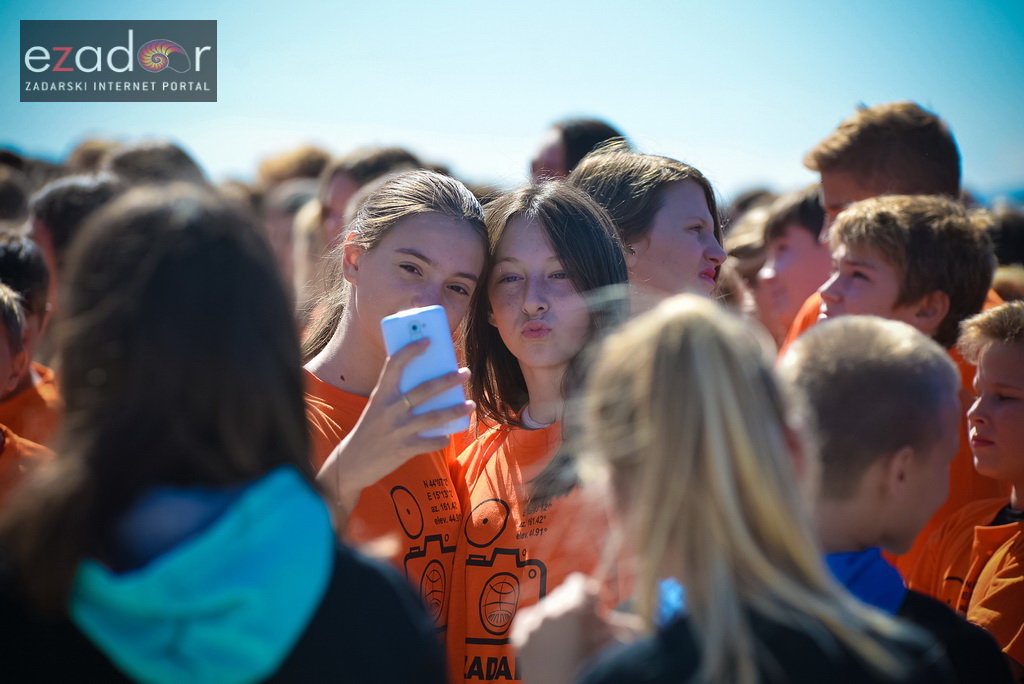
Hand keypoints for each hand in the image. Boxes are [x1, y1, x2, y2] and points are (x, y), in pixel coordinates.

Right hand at [316, 337, 473, 514]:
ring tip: (470, 404)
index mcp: (381, 394)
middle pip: (424, 389)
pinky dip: (443, 439)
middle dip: (448, 379)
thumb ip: (396, 395)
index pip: (395, 365)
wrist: (352, 462)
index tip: (428, 340)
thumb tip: (429, 382)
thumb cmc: (371, 429)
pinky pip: (432, 442)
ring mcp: (398, 429)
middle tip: (465, 372)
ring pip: (434, 416)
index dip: (411, 350)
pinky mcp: (405, 448)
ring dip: (455, 409)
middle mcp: (390, 409)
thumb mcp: (377, 407)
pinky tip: (449, 435)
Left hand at [512, 574, 616, 683]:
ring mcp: (531, 625)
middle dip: (576, 607)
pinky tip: (550, 643)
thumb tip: (637, 621)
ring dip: (560, 616)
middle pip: (563, 593)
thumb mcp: (611, 644)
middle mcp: (548, 613)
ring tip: (568, 639)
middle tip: (584, 627)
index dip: (591, 596)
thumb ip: (622, 624)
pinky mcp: (518, 635)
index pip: (579, 583)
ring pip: (548, 605)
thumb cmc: (591, 669)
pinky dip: (541, 626)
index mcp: (571, 610)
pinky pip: (531, 617)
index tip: (597, 609)